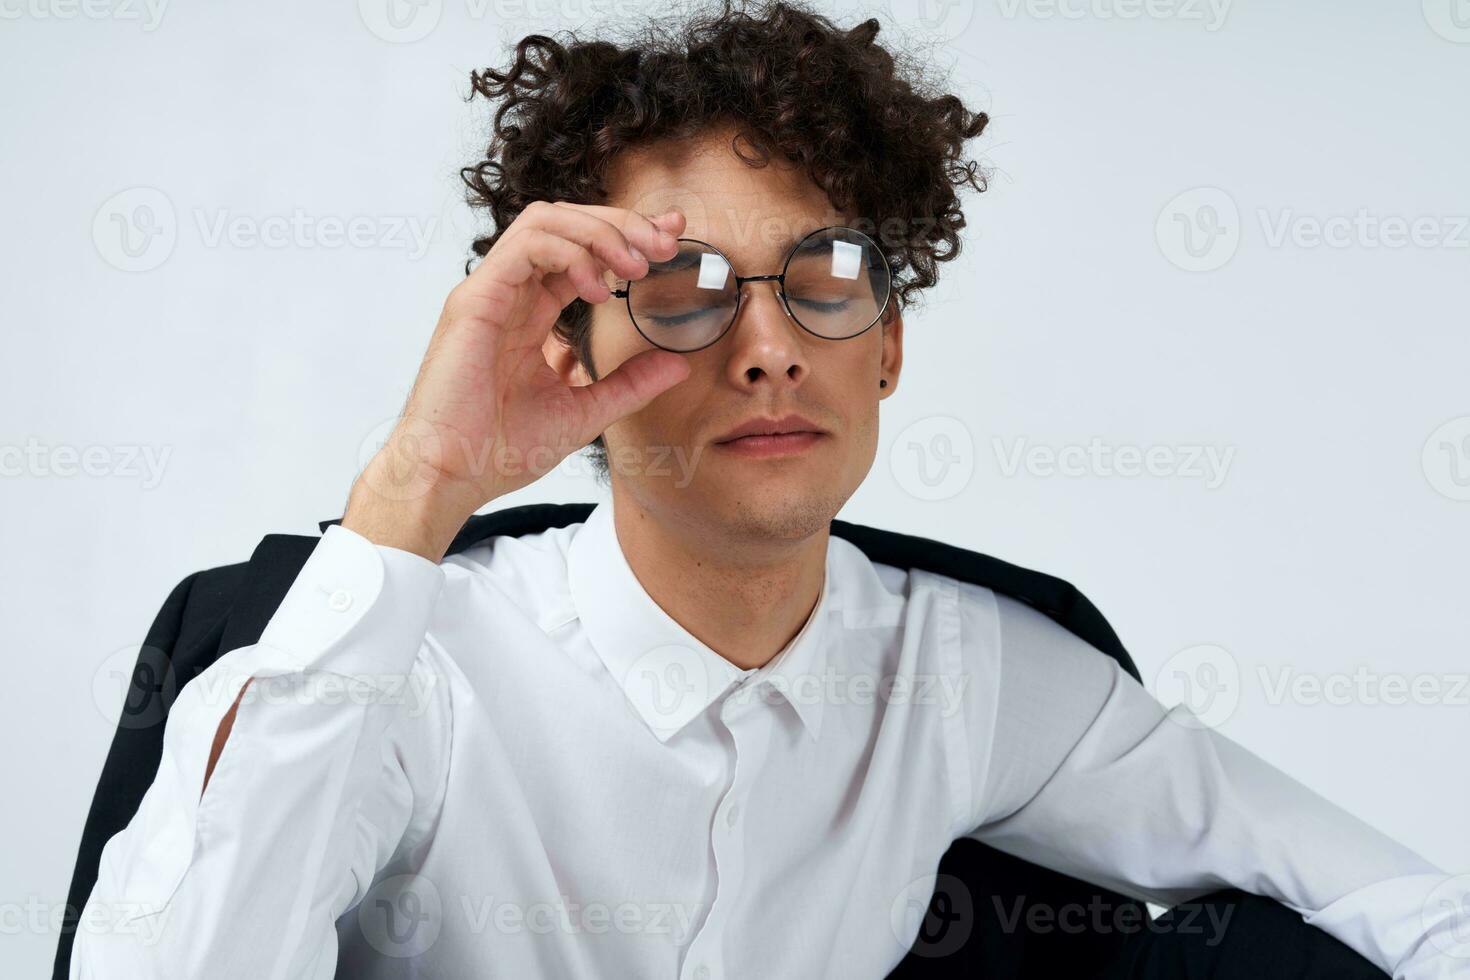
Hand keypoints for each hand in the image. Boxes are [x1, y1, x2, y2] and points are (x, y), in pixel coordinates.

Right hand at [345, 201, 689, 559]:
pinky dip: (569, 253)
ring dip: (600, 232)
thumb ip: (630, 384)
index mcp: (531, 314)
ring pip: (546, 221)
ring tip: (636, 265)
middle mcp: (510, 294)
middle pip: (567, 222)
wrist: (452, 477)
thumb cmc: (501, 449)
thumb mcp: (585, 411)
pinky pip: (525, 246)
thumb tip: (679, 365)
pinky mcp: (475, 300)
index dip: (626, 235)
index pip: (581, 252)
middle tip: (665, 243)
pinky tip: (598, 288)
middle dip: (622, 223)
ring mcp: (491, 292)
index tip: (671, 236)